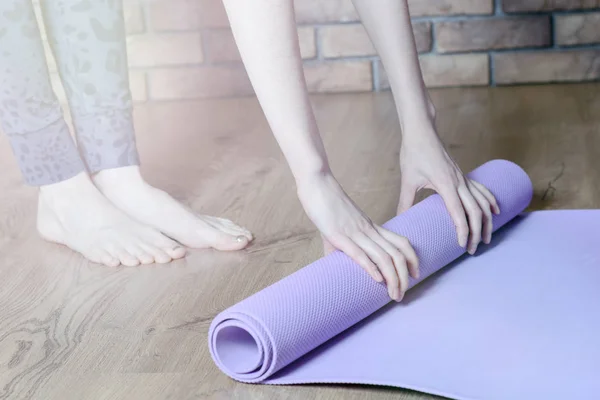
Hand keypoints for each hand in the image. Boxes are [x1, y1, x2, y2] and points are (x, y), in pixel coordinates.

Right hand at [297, 172, 418, 301]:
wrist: (317, 183)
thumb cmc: (326, 203)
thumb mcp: (338, 226)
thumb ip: (338, 245)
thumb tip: (332, 263)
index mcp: (371, 226)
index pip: (401, 242)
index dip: (412, 260)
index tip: (414, 275)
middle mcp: (368, 230)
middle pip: (397, 254)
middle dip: (404, 278)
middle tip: (402, 295)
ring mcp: (355, 232)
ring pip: (383, 257)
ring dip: (393, 278)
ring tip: (394, 295)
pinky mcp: (339, 235)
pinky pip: (359, 253)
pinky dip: (371, 267)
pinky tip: (377, 280)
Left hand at [398, 123, 499, 253]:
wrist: (422, 131)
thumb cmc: (413, 153)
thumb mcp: (407, 180)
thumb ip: (405, 202)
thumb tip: (399, 219)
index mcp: (445, 184)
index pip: (458, 212)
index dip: (463, 230)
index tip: (463, 245)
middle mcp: (459, 181)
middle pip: (475, 211)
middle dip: (477, 232)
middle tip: (473, 250)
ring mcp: (463, 178)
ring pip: (483, 202)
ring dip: (487, 221)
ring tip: (487, 238)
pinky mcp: (463, 174)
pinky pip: (482, 190)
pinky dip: (490, 202)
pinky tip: (495, 212)